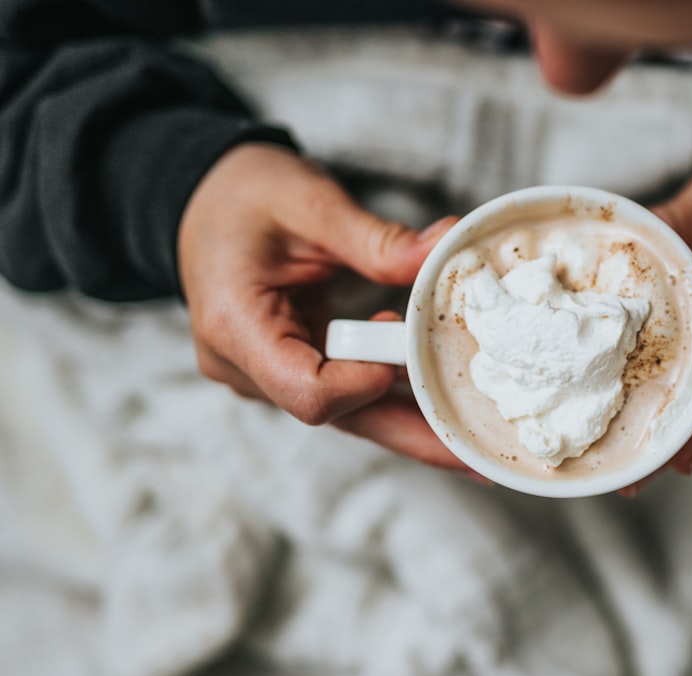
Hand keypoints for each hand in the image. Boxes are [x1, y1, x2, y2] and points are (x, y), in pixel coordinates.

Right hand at [178, 142, 465, 470]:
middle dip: (412, 435)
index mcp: (235, 327)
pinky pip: (348, 393)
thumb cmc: (242, 194)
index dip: (365, 382)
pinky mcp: (292, 367)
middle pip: (338, 417)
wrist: (203, 199)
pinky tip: (444, 401)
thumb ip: (375, 238)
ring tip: (475, 435)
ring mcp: (266, 375)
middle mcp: (245, 367)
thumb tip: (444, 249)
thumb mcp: (309, 202)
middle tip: (476, 452)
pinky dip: (395, 394)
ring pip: (349, 413)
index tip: (410, 349)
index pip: (305, 391)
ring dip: (411, 421)